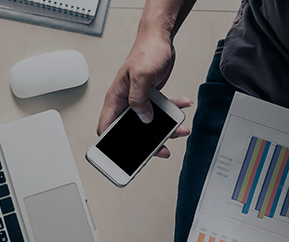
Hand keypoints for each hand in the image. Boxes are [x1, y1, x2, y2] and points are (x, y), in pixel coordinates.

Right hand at [97, 31, 190, 157]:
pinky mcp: (150, 97)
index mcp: (116, 98)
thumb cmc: (146, 51)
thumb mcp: (141, 76)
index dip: (112, 144)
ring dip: (166, 127)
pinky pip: (161, 110)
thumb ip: (138, 100)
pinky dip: (173, 111)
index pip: (106, 127)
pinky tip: (182, 106)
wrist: (160, 38)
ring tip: (180, 128)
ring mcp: (139, 100)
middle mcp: (125, 101)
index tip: (123, 157)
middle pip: (132, 130)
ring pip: (150, 123)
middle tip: (161, 149)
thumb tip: (143, 118)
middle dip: (149, 141)